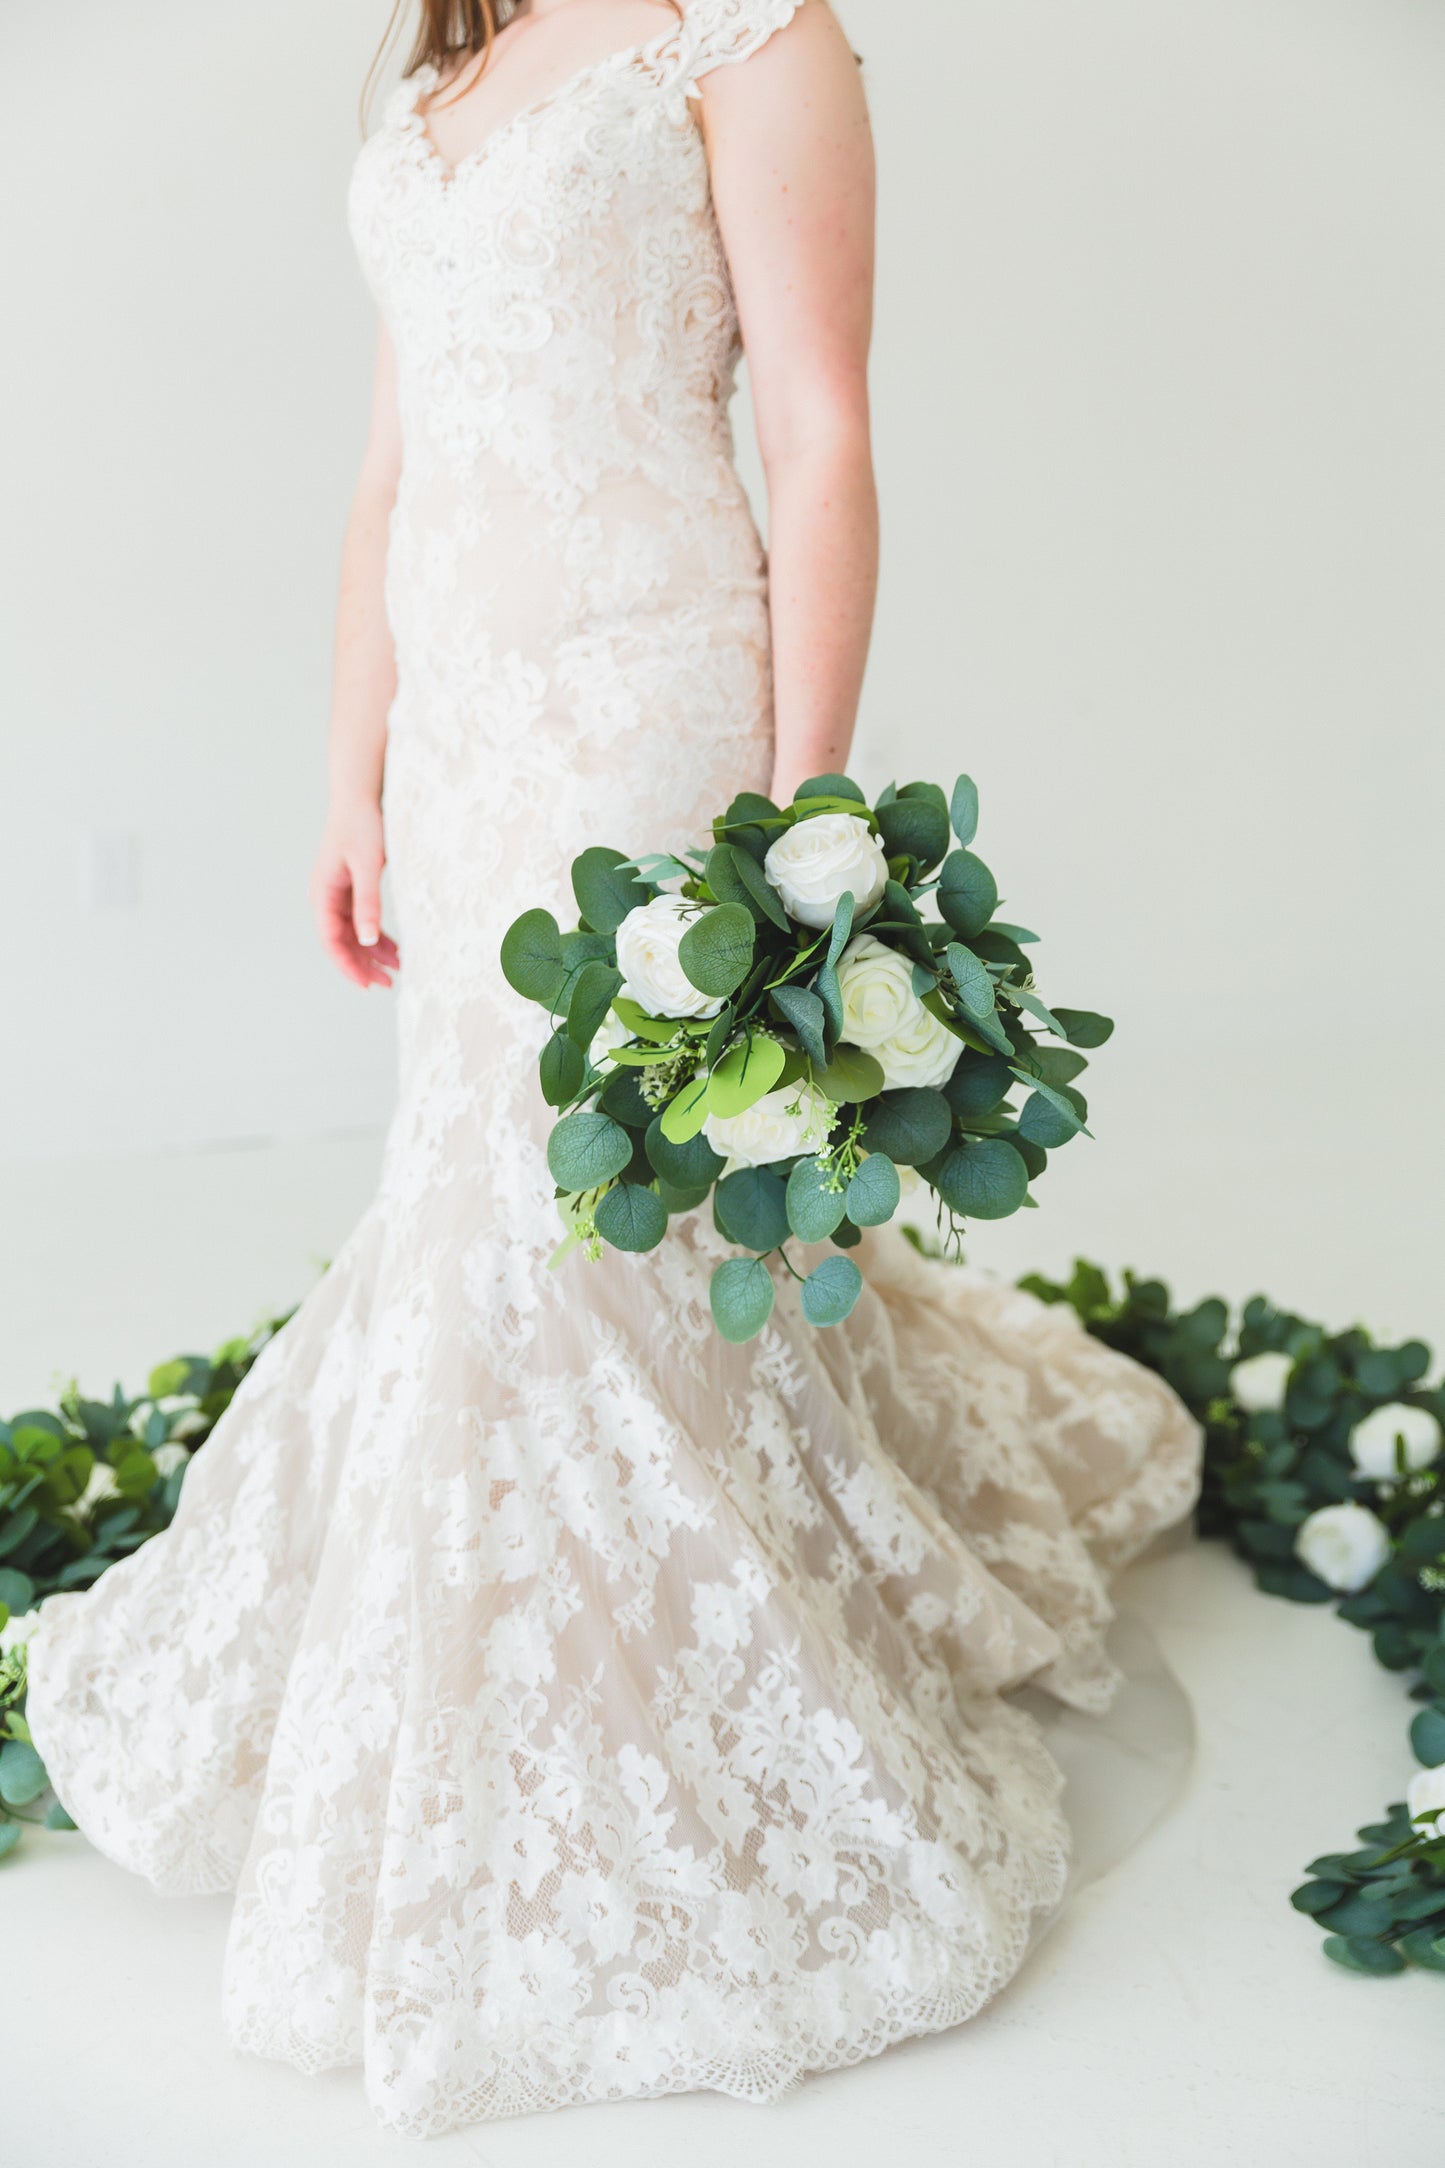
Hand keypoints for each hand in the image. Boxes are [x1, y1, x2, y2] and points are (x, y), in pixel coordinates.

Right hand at [310, 800, 398, 989]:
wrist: (360, 797)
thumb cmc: (363, 825)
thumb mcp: (369, 865)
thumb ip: (368, 903)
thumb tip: (368, 940)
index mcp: (323, 893)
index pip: (332, 940)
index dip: (349, 965)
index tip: (368, 985)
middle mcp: (326, 897)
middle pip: (342, 942)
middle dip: (363, 965)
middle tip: (387, 984)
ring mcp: (337, 894)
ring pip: (353, 933)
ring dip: (372, 952)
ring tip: (397, 970)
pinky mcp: (351, 889)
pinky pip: (361, 920)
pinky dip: (377, 936)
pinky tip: (395, 948)